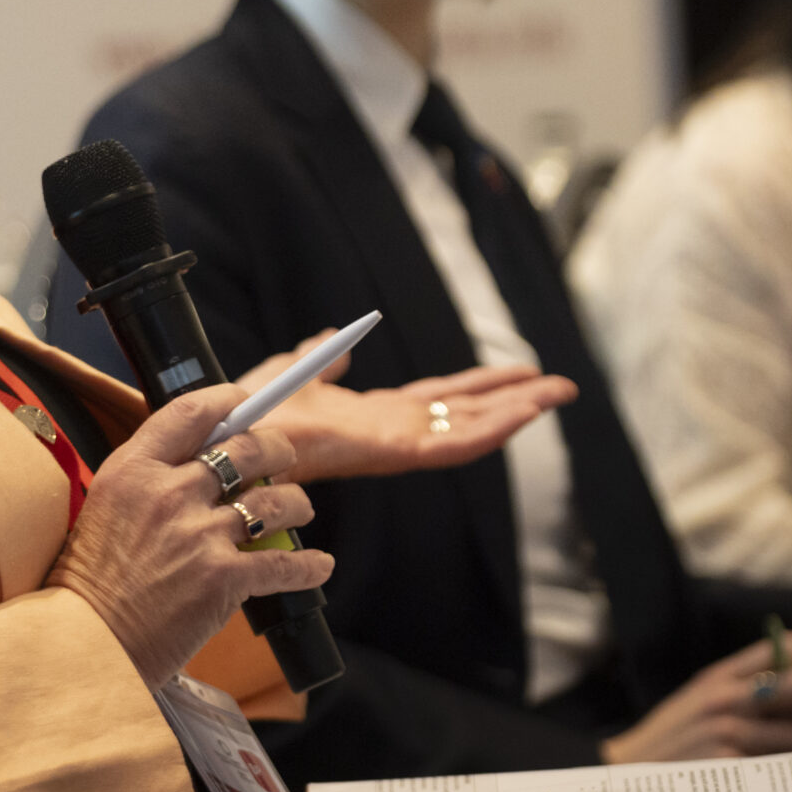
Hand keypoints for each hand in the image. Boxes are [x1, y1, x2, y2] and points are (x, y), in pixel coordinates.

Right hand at [48, 384, 329, 685]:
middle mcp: (170, 493)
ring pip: (276, 502)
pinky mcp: (223, 579)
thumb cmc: (89, 583)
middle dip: (277, 448)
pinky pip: (284, 563)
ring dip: (297, 504)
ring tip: (299, 510)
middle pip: (247, 448)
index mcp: (134, 470)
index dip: (229, 401)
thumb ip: (149, 480)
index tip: (244, 402)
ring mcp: (199, 535)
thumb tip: (198, 464)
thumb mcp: (105, 508)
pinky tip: (319, 566)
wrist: (85, 641)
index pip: (192, 412)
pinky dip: (309, 566)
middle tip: (284, 457)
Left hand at [233, 334, 577, 484]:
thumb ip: (319, 359)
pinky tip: (524, 412)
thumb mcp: (291, 374)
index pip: (437, 403)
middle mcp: (390, 433)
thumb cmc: (252, 414)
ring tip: (557, 393)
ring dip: (514, 409)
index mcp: (370, 417)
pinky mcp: (392, 452)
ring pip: (468, 428)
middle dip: (511, 400)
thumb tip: (338, 338)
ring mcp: (395, 445)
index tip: (515, 377)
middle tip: (559, 387)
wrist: (233, 431)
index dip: (477, 390)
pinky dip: (490, 428)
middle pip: (464, 414)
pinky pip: (450, 443)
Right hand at [599, 636, 791, 764]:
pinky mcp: (731, 763)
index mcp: (720, 676)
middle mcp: (727, 697)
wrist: (628, 771)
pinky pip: (781, 765)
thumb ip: (741, 684)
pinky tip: (753, 774)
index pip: (790, 648)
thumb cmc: (671, 738)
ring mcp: (729, 730)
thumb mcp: (698, 697)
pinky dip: (775, 772)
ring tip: (769, 753)